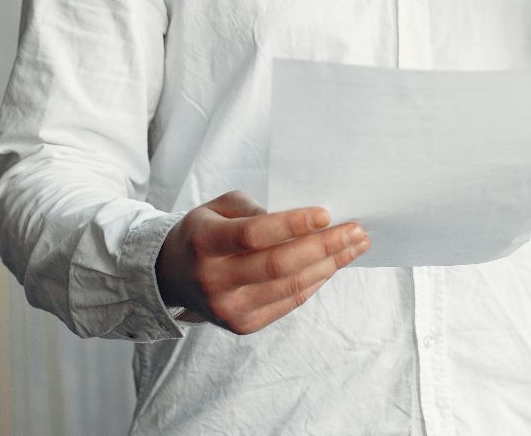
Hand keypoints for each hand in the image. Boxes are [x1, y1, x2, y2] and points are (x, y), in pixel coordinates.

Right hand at [154, 190, 368, 334]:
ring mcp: (229, 308)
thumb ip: (256, 208)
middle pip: (279, 265)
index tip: (327, 214)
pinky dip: (316, 282)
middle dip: (325, 246)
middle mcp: (214, 280)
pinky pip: (289, 303)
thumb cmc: (205, 232)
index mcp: (205, 243)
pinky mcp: (243, 325)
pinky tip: (333, 265)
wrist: (174, 275)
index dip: (293, 225)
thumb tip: (305, 221)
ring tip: (355, 245)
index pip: (254, 235)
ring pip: (290, 287)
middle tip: (356, 230)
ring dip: (330, 265)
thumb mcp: (218, 207)